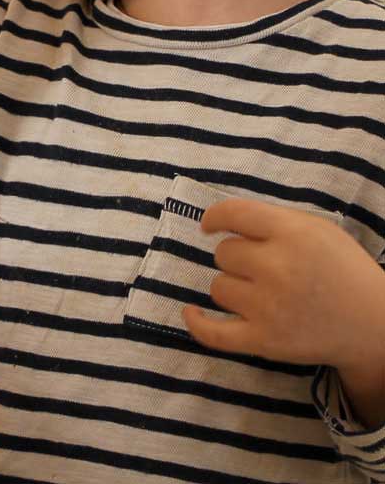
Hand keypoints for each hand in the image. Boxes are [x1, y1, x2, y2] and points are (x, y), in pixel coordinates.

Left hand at [183, 199, 384, 374]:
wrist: (374, 326)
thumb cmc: (340, 270)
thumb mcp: (315, 229)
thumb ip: (272, 220)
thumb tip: (222, 220)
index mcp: (292, 234)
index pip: (233, 214)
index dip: (215, 218)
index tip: (210, 226)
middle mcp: (278, 268)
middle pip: (224, 253)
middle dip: (239, 258)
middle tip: (267, 269)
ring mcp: (269, 307)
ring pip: (218, 287)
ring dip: (233, 287)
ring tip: (263, 294)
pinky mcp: (265, 341)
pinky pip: (214, 333)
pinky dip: (197, 323)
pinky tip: (190, 312)